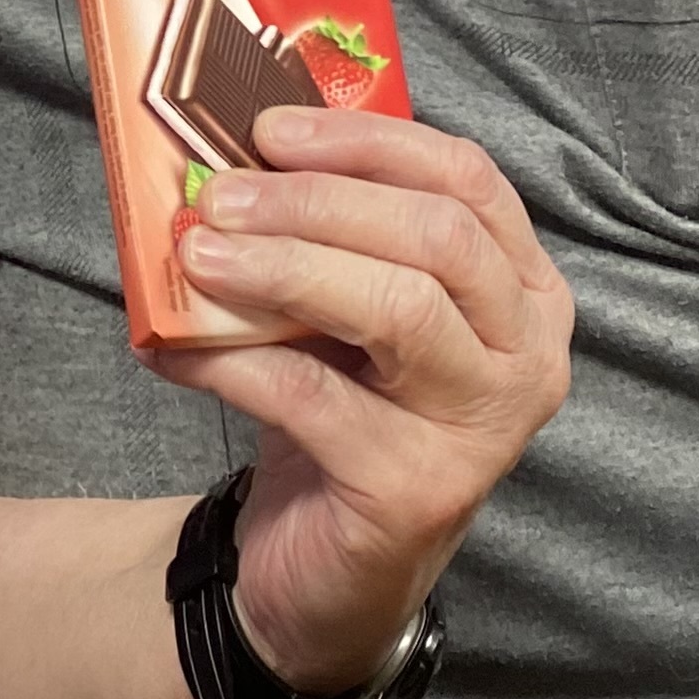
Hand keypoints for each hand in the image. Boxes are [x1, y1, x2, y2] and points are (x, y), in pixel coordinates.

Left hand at [151, 109, 570, 697]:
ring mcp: (483, 427)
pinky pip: (315, 398)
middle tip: (218, 196)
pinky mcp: (418, 489)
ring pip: (395, 308)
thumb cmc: (345, 413)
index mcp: (523, 290)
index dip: (368, 143)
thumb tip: (235, 148)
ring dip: (282, 267)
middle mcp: (527, 355)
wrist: (329, 569)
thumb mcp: (348, 313)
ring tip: (197, 257)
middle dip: (316, 202)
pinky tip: (172, 349)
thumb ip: (328, 237)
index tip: (270, 129)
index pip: (468, 180)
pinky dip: (232, 361)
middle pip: (436, 237)